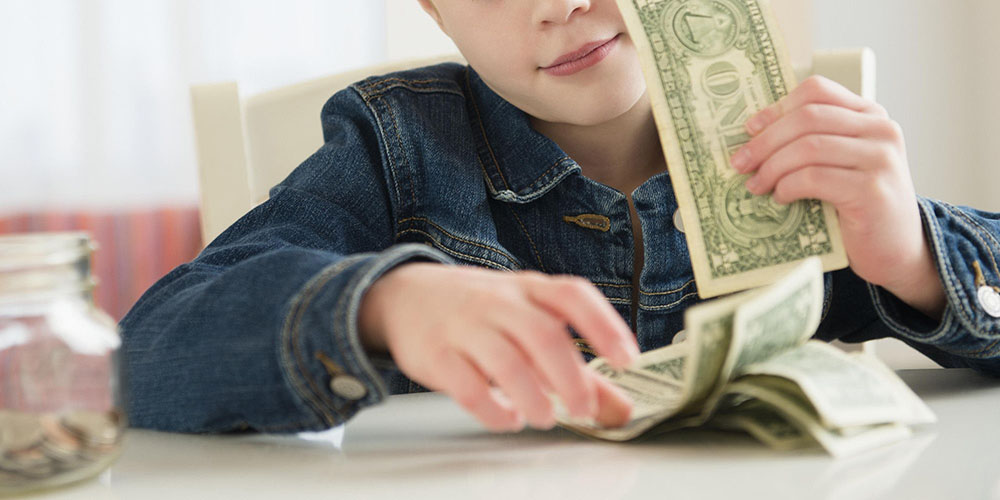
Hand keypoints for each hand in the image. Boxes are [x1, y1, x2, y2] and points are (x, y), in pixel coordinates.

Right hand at [358, 262, 639, 431]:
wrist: (403, 296)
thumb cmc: (481, 312)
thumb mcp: (529, 322)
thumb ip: (577, 367)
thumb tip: (622, 410)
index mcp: (529, 288)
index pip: (572, 295)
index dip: (604, 326)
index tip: (626, 361)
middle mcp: (498, 301)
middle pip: (543, 335)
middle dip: (570, 378)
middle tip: (583, 410)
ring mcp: (464, 326)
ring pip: (505, 362)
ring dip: (533, 398)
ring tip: (545, 419)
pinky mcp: (435, 355)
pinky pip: (467, 386)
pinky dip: (493, 409)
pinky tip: (508, 418)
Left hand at [729, 76, 945, 317]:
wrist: (895, 249)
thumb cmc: (857, 205)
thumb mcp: (840, 163)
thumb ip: (813, 142)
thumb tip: (753, 136)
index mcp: (869, 115)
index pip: (817, 91)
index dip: (777, 107)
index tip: (749, 128)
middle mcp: (880, 130)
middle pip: (807, 118)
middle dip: (765, 140)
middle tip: (739, 162)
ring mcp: (880, 159)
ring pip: (808, 147)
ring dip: (772, 166)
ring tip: (755, 185)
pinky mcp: (872, 190)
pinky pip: (814, 178)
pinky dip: (788, 186)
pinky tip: (780, 197)